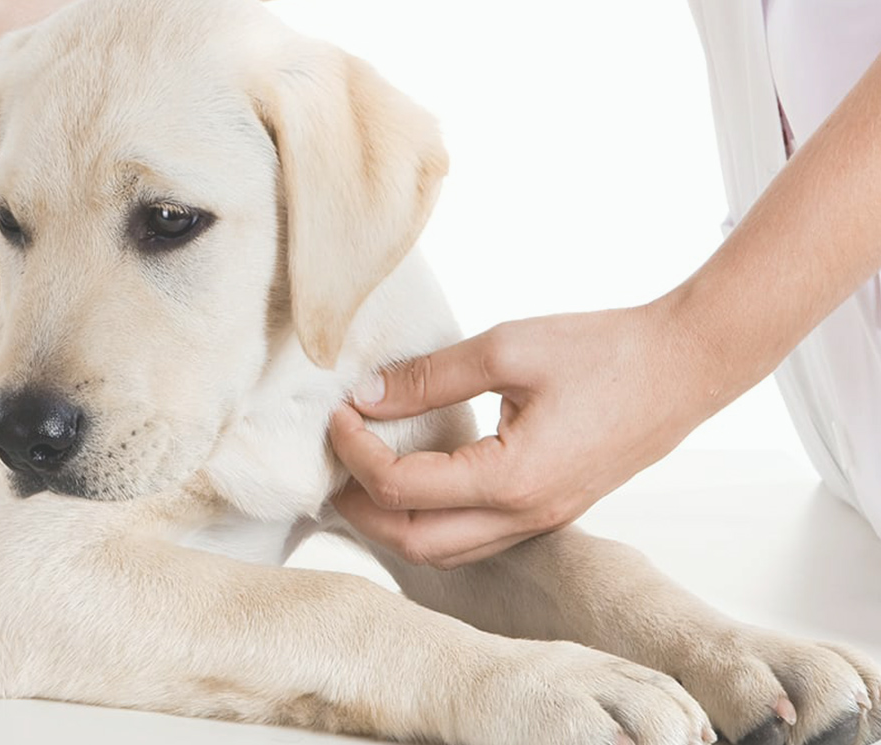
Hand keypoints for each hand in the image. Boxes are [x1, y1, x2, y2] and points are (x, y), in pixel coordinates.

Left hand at [327, 304, 727, 568]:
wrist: (687, 364)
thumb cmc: (606, 349)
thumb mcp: (507, 347)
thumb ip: (430, 377)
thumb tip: (365, 396)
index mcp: (512, 479)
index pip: (401, 487)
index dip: (355, 452)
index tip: (339, 414)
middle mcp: (526, 514)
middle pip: (414, 543)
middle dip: (362, 509)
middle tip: (335, 463)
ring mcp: (541, 520)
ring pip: (445, 553)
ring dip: (394, 526)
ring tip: (363, 480)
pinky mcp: (551, 511)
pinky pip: (476, 540)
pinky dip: (432, 524)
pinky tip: (416, 485)